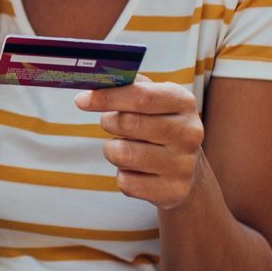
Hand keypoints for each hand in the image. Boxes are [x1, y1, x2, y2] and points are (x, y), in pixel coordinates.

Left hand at [75, 76, 207, 209]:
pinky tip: (137, 170)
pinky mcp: (173, 191)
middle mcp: (189, 132)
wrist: (186, 169)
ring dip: (113, 150)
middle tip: (108, 122)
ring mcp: (184, 164)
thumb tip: (96, 79)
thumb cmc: (159, 124)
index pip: (142, 96)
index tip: (82, 100)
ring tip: (124, 147)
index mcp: (184, 102)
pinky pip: (127, 182)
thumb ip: (129, 86)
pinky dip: (123, 175)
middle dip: (109, 122)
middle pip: (129, 124)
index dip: (108, 97)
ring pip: (123, 155)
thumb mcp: (154, 99)